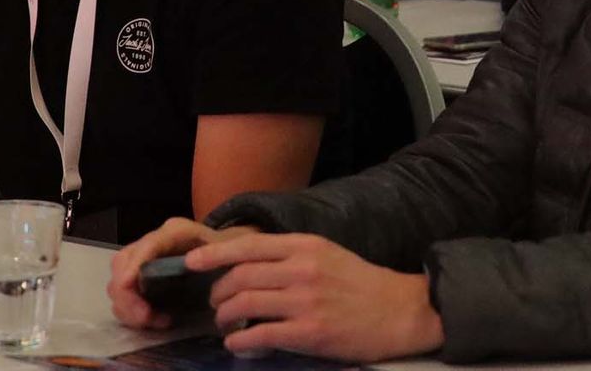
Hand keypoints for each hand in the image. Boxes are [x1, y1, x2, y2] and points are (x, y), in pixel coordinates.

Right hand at [108, 217, 255, 328]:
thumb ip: (212, 254)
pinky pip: (123, 297)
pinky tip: (154, 319)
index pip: (148, 244)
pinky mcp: (139, 279)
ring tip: (153, 320)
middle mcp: (152, 243)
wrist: (223, 253)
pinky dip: (132, 313)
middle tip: (145, 317)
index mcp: (173, 231)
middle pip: (122, 265)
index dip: (134, 264)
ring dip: (129, 308)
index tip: (127, 285)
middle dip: (127, 294)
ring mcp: (141, 261)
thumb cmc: (224, 251)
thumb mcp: (225, 249)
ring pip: (117, 283)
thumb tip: (193, 264)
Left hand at [194, 232, 442, 361]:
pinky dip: (241, 342)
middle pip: (240, 277)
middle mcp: (302, 269)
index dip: (214, 254)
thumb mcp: (327, 255)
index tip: (191, 262)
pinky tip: (239, 345)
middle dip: (218, 293)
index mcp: (306, 246)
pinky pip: (259, 336)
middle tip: (216, 305)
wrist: (399, 311)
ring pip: (244, 305)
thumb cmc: (361, 283)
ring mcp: (305, 301)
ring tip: (226, 326)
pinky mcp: (309, 332)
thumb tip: (249, 265)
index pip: (249, 246)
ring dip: (226, 318)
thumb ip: (292, 256)